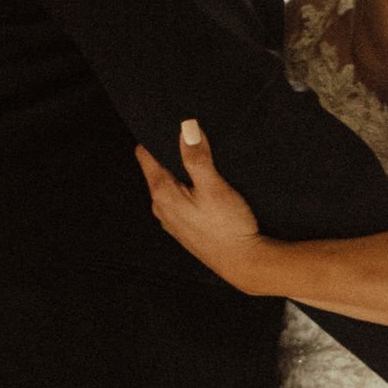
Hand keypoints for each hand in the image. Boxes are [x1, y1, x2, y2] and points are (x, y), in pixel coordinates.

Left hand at [137, 121, 272, 292]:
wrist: (243, 263)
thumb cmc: (229, 227)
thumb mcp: (214, 187)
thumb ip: (197, 157)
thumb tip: (186, 127)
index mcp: (162, 193)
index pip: (144, 154)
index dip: (155, 136)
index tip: (171, 124)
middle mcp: (160, 207)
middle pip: (156, 168)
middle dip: (170, 153)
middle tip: (192, 138)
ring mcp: (171, 220)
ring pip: (168, 185)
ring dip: (181, 172)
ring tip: (202, 161)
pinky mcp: (183, 228)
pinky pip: (178, 200)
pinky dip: (188, 189)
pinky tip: (207, 188)